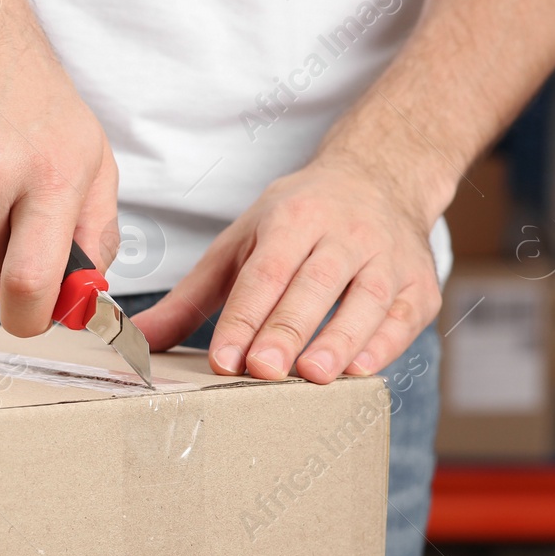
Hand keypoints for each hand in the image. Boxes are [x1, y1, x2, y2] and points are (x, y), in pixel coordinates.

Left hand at [133, 156, 443, 382]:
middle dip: (287, 328)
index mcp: (293, 218)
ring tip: (313, 375)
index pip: (265, 272)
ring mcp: (387, 258)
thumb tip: (135, 340)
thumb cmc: (296, 224)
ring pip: (365, 301)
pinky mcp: (418, 285)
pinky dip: (384, 344)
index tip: (225, 358)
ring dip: (340, 339)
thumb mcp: (239, 247)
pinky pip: (403, 317)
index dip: (245, 316)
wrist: (380, 180)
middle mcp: (344, 232)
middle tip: (263, 369)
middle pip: (314, 285)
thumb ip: (189, 299)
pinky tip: (360, 370)